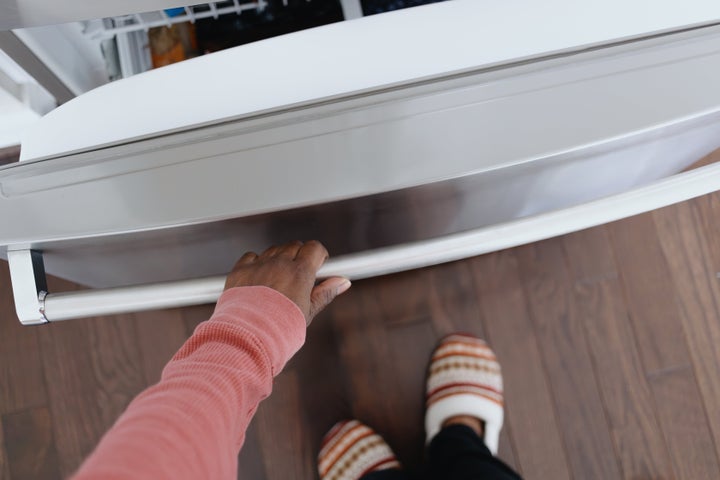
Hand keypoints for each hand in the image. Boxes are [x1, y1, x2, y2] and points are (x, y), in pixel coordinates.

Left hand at [224, 240, 350, 325]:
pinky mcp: (240, 270)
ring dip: (279, 258)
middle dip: (299, 255)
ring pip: (274, 250)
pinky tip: (258, 277)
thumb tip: (343, 282)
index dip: (318, 254)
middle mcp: (279, 263)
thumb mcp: (308, 312)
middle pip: (294, 245)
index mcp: (300, 272)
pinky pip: (251, 256)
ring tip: (278, 279)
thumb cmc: (280, 329)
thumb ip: (326, 293)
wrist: (248, 337)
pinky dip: (256, 262)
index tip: (317, 264)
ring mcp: (259, 265)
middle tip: (298, 275)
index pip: (314, 248)